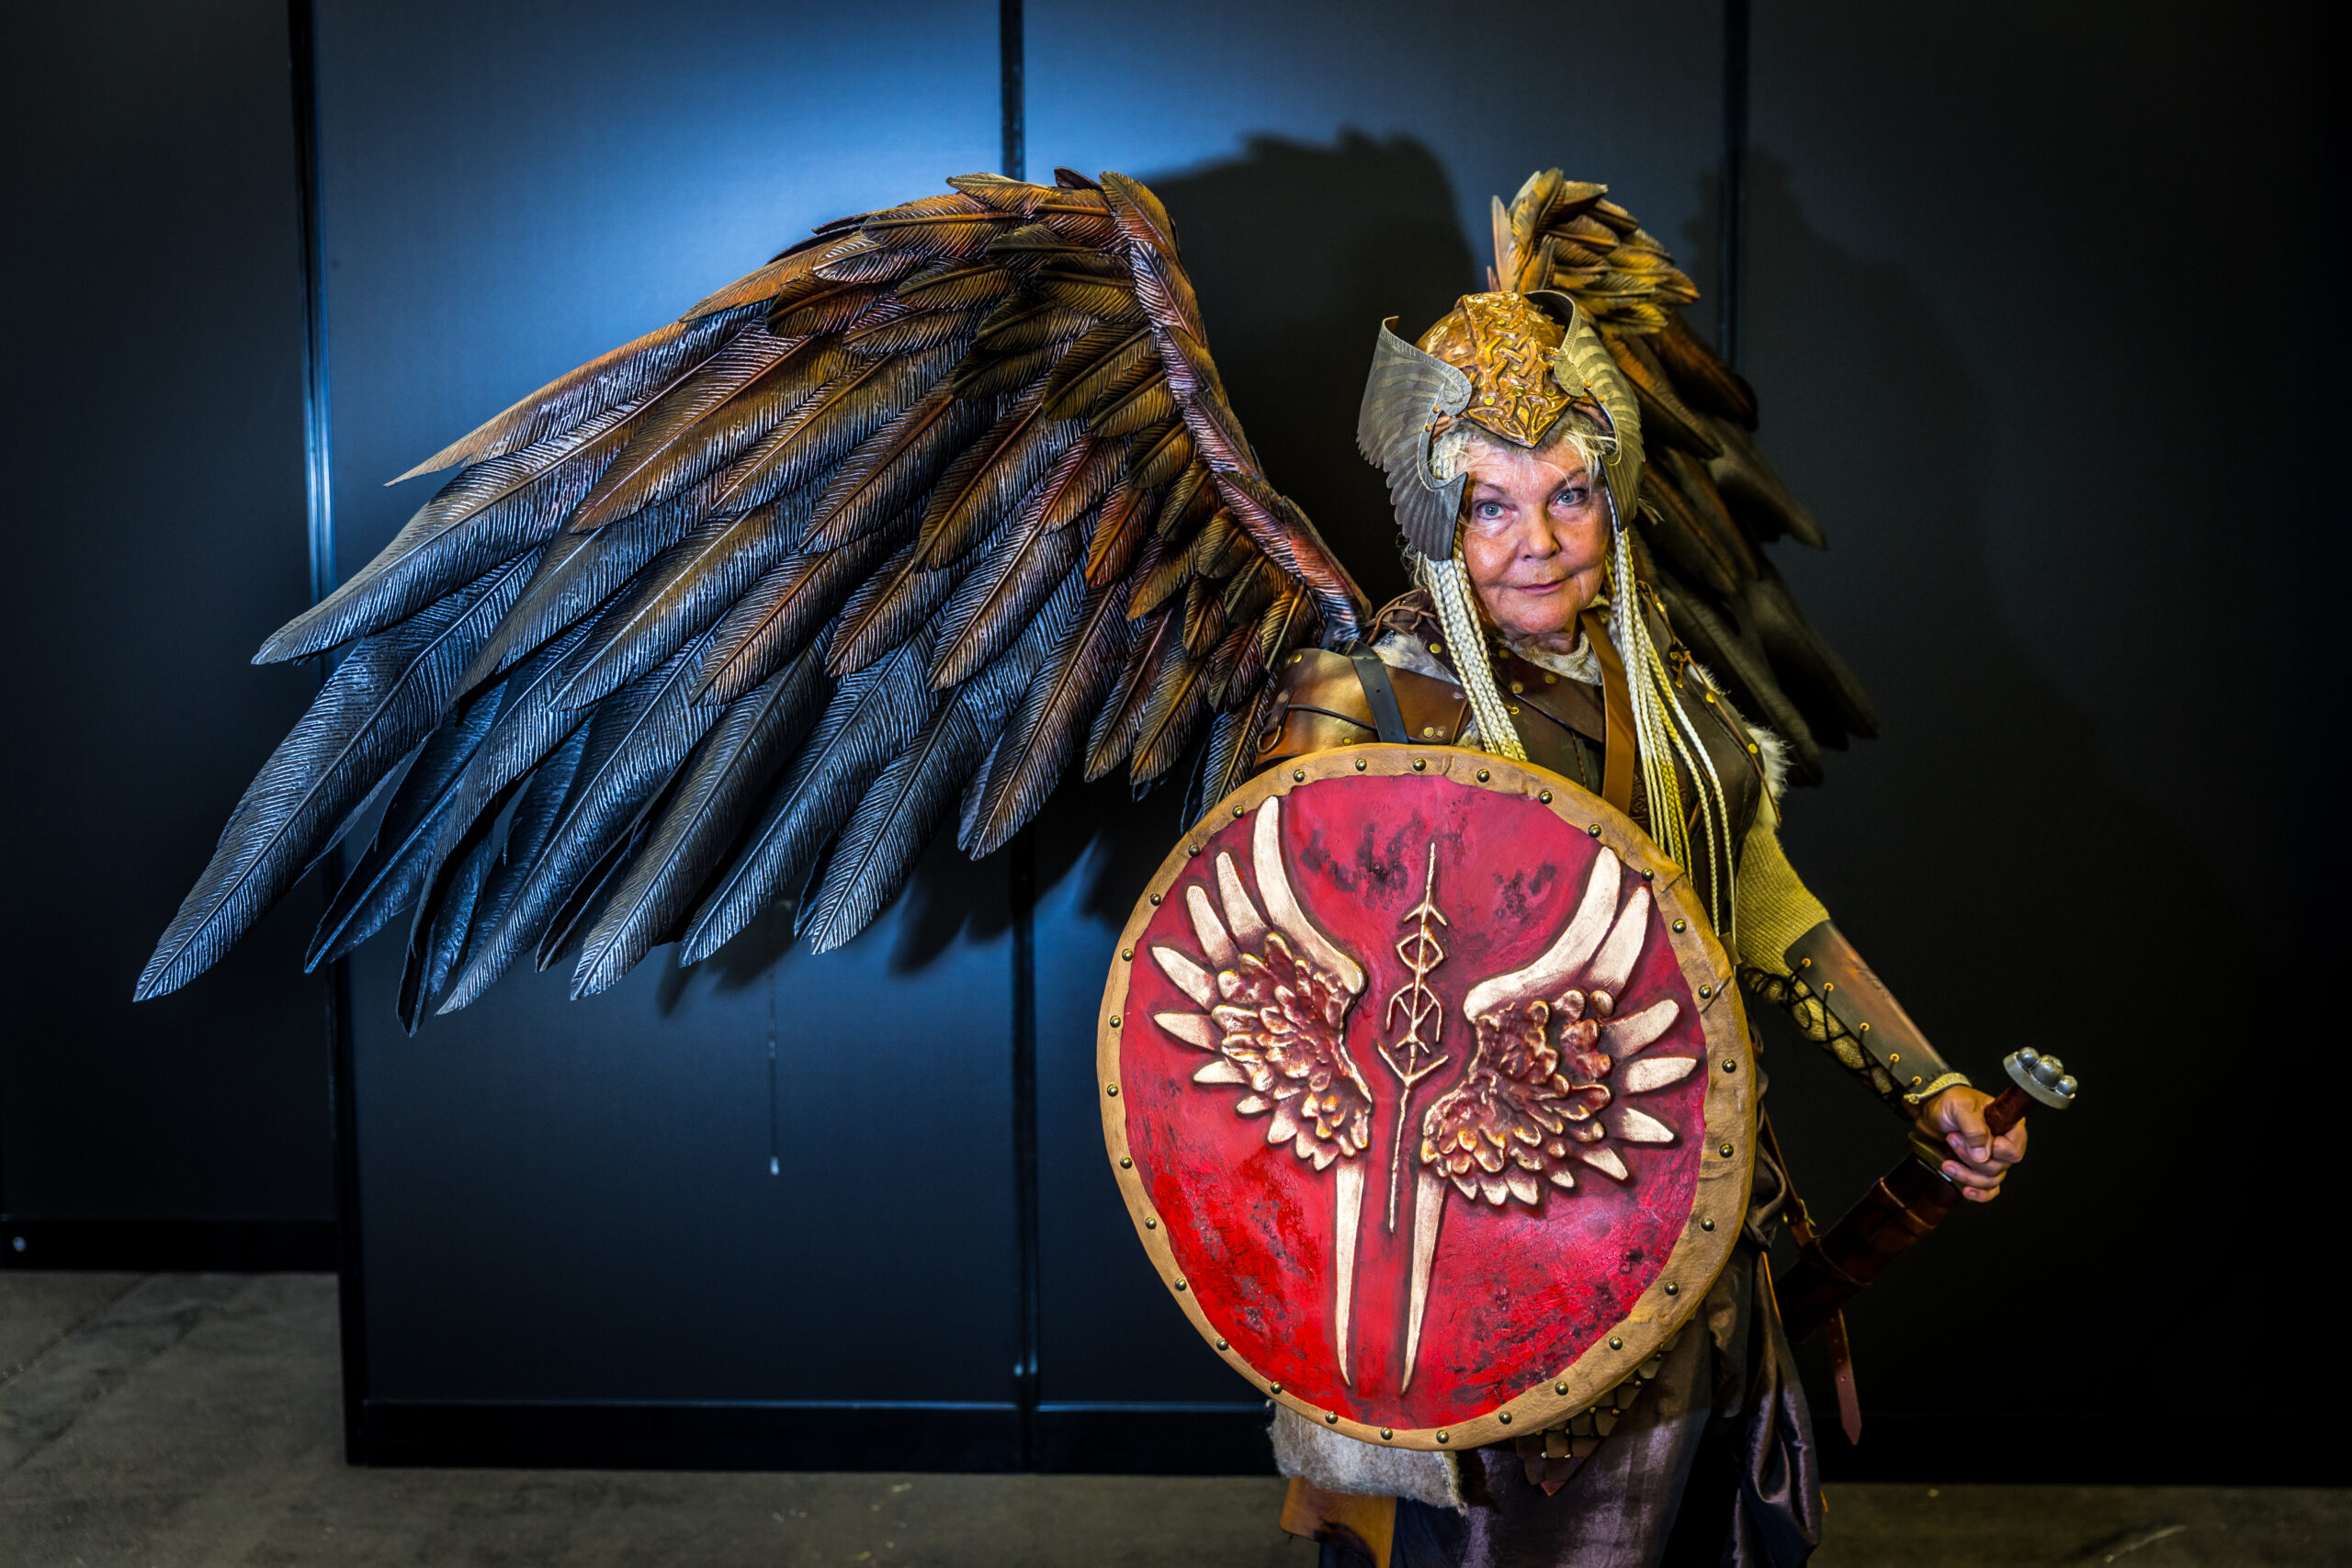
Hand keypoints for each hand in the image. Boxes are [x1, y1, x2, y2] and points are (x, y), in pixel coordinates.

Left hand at [1915, 1086, 2025, 1202]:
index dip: (1996, 1151)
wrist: (1929, 1110)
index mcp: (2009, 1125)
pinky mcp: (1978, 1169)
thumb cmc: (1949, 1102)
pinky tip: (1966, 1191)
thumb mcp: (1961, 1107)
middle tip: (1952, 1138)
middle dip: (1971, 1158)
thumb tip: (1983, 1156)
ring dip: (1967, 1174)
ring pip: (1991, 1180)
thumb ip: (1974, 1129)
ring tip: (1947, 1162)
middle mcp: (2004, 1143)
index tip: (1975, 1142)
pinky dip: (1979, 1193)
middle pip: (1999, 1167)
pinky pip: (1988, 1189)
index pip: (2014, 1150)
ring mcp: (1992, 1158)